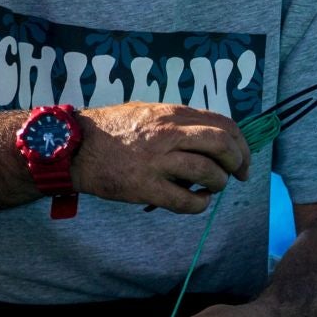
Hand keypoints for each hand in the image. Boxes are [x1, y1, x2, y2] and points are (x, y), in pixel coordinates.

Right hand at [75, 103, 251, 212]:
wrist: (74, 147)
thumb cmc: (112, 130)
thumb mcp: (149, 112)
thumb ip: (179, 123)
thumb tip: (212, 138)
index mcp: (172, 115)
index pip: (223, 124)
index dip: (241, 143)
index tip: (242, 158)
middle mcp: (168, 134)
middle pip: (222, 144)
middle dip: (238, 161)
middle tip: (238, 174)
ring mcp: (157, 161)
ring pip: (208, 173)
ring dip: (218, 183)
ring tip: (212, 187)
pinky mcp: (145, 187)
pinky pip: (186, 201)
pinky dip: (200, 205)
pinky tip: (197, 202)